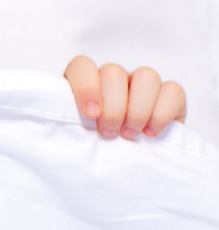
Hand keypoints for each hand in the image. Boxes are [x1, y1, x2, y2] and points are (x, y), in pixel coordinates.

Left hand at [63, 56, 185, 138]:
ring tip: (128, 135)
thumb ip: (64, 124)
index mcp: (84, 83)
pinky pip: (173, 90)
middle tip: (108, 132)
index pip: (82, 65)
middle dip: (112, 107)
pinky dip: (161, 113)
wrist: (121, 164)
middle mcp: (113, 79)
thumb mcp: (72, 135)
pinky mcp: (169, 96)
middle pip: (114, 72)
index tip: (90, 114)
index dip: (86, 86)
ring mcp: (141, 84)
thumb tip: (55, 128)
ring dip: (137, 110)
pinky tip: (150, 133)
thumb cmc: (89, 147)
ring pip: (146, 76)